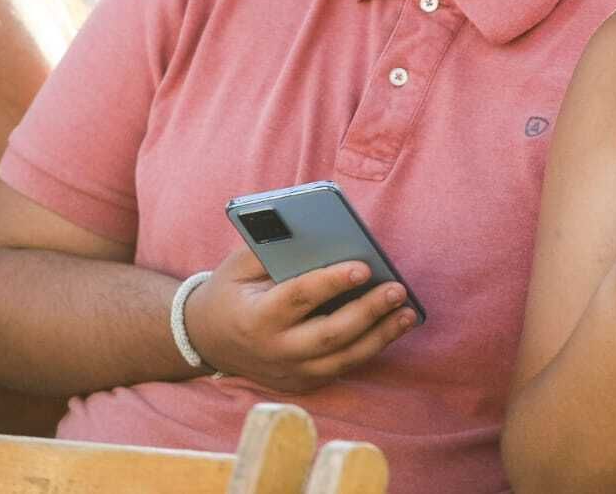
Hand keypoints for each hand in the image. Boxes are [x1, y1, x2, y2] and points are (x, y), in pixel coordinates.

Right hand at [181, 245, 417, 392]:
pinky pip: (341, 368)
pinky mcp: (302, 383)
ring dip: (380, 336)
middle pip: (328, 335)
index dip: (332, 282)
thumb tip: (320, 232)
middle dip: (368, 312)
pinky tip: (393, 328)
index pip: (299, 298)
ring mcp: (289, 372)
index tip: (364, 266)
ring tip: (408, 313)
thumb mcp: (240, 264)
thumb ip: (274, 248)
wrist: (207, 338)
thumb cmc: (232, 290)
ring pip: (342, 359)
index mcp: (256, 317)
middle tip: (398, 289)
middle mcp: (273, 350)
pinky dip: (370, 348)